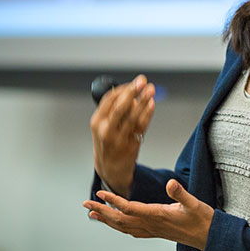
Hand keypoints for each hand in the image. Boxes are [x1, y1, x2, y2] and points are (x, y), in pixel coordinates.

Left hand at [83, 179, 214, 250]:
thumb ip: (181, 193)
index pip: (129, 208)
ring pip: (124, 227)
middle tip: (86, 204)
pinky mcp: (156, 232)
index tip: (100, 193)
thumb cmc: (203, 220)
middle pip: (120, 219)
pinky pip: (132, 231)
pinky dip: (120, 227)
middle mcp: (152, 225)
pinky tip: (117, 225)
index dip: (113, 201)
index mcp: (158, 215)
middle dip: (102, 211)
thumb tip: (170, 184)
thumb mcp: (194, 203)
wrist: (210, 237)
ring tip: (94, 215)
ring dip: (107, 220)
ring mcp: (153, 230)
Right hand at [90, 74, 155, 196]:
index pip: (109, 100)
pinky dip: (148, 113)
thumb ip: (115, 110)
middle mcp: (106, 130)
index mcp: (97, 122)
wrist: (110, 169)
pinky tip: (152, 104)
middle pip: (120, 107)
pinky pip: (141, 126)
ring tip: (151, 90)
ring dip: (143, 101)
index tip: (134, 81)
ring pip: (133, 116)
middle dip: (132, 91)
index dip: (123, 89)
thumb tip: (132, 94)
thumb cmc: (108, 143)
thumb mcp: (104, 126)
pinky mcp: (131, 145)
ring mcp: (119, 138)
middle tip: (142, 81)